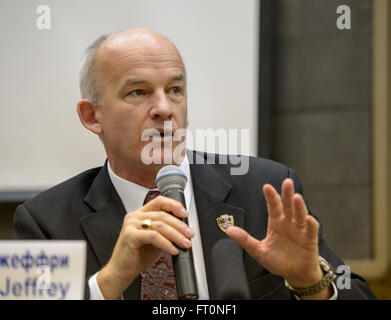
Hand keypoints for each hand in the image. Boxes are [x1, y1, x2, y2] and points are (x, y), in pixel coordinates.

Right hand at [97, 196, 193, 298]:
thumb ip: (165, 232)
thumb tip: (183, 230)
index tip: (185, 214)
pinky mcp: (130, 235)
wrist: (121, 271)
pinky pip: (154, 236)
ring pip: (160, 225)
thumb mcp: (155, 241)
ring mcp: (132, 225)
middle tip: (189, 234)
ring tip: (185, 243)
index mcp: (141, 214)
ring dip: (176, 235)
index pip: (160, 201)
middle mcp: (135, 217)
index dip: (174, 205)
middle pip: (163, 214)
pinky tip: (173, 249)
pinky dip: (166, 243)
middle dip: (180, 225)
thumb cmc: (136, 256)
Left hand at [227, 178, 324, 292]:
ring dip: (299, 206)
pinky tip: (308, 219)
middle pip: (288, 206)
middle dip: (287, 194)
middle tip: (287, 182)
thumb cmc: (278, 261)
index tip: (266, 187)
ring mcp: (299, 230)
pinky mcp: (310, 240)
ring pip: (299, 215)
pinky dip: (310, 224)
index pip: (273, 206)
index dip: (271, 197)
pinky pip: (310, 230)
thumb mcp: (258, 250)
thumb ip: (244, 239)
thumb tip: (229, 230)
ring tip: (296, 197)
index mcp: (276, 223)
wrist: (295, 275)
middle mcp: (288, 223)